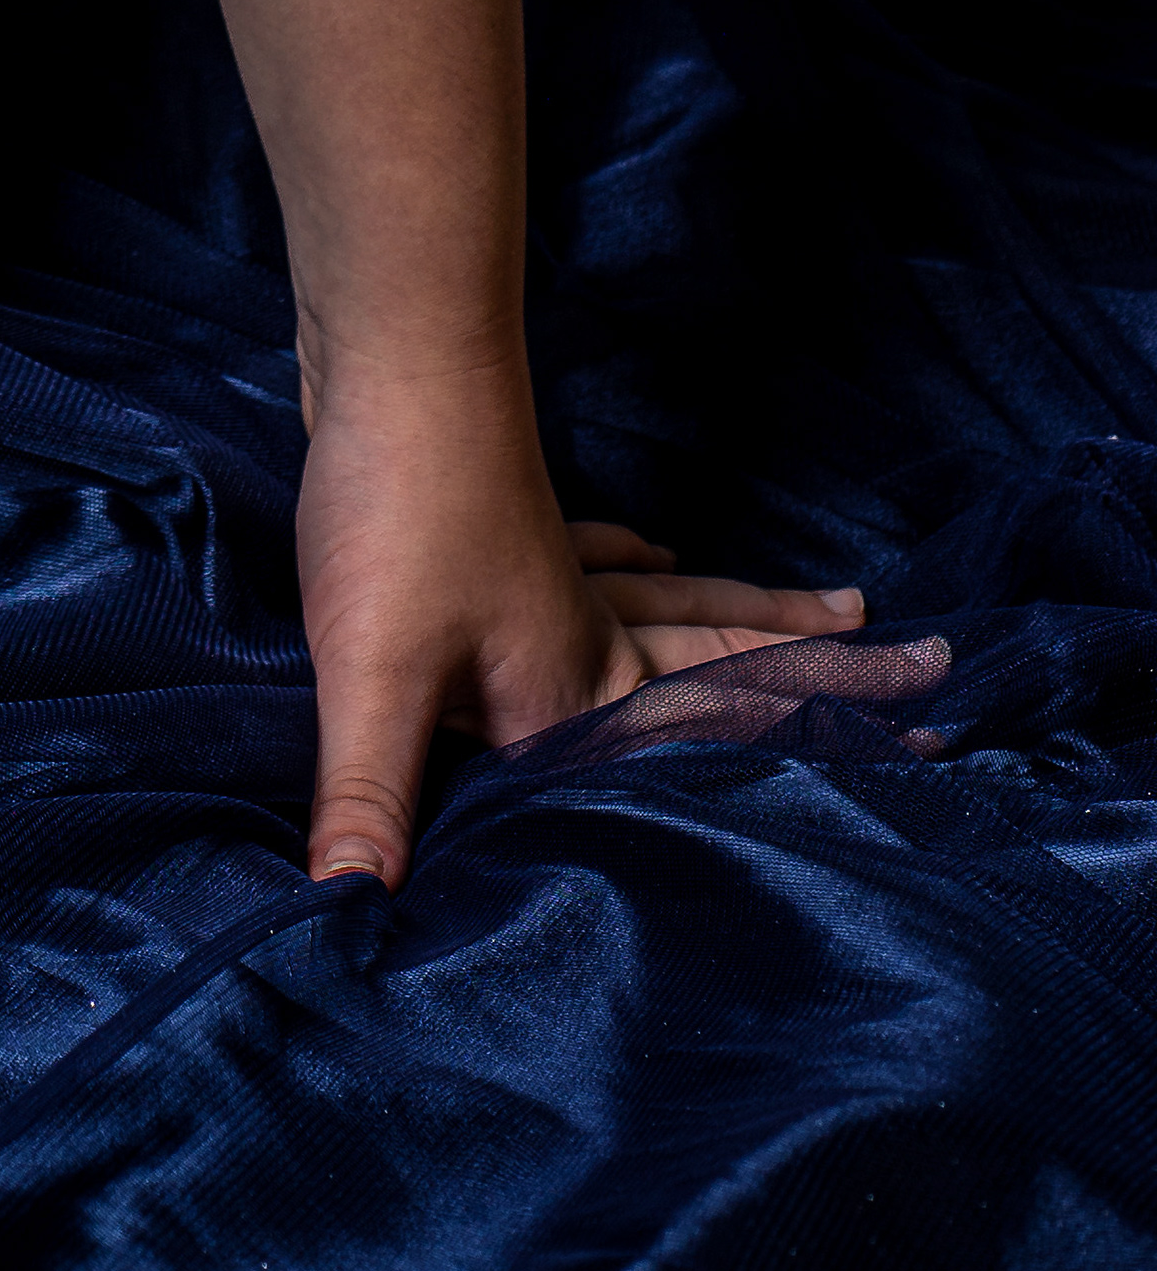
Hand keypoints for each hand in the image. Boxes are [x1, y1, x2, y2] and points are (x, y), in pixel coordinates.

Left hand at [292, 360, 896, 885]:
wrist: (387, 352)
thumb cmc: (395, 513)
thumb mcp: (376, 671)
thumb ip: (373, 797)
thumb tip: (348, 918)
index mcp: (574, 688)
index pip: (703, 744)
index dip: (797, 754)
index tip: (922, 754)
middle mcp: (584, 630)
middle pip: (715, 659)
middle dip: (808, 674)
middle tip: (917, 670)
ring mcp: (550, 567)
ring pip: (670, 602)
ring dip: (741, 613)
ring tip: (832, 609)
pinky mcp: (503, 523)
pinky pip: (593, 553)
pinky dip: (627, 556)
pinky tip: (645, 546)